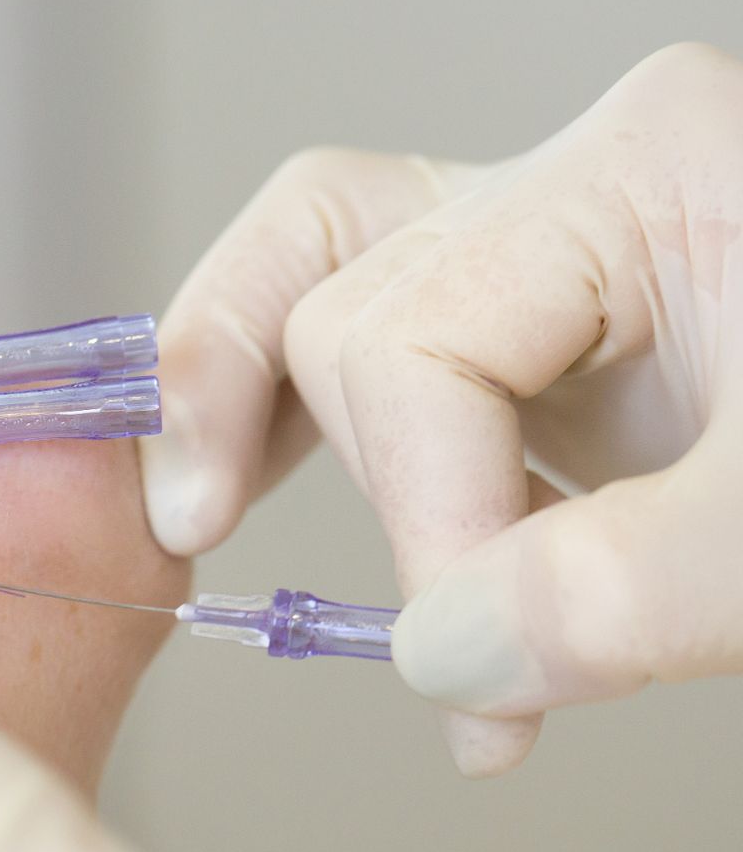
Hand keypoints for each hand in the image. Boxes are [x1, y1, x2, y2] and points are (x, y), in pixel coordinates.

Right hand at [141, 43, 742, 774]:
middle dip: (362, 477)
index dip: (431, 520)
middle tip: (394, 631)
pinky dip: (315, 427)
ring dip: (248, 397)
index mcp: (651, 169)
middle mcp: (582, 182)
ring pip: (316, 263)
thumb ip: (634, 591)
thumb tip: (440, 659)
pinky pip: (372, 335)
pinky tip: (275, 502)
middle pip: (344, 284)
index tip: (495, 683)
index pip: (424, 338)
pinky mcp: (552, 327)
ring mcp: (559, 245)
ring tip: (200, 512)